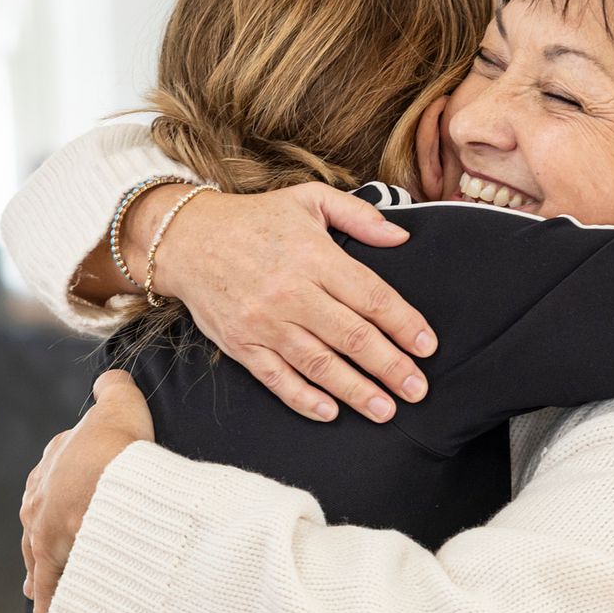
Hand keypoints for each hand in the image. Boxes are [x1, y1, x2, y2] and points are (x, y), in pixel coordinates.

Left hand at [20, 370, 153, 612]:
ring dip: (42, 583)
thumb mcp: (118, 402)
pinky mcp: (53, 561)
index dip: (58, 499)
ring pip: (39, 564)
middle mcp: (37, 503)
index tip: (64, 513)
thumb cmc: (118, 440)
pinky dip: (52, 609)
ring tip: (43, 603)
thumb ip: (112, 389)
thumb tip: (110, 378)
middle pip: (36, 529)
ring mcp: (42, 534)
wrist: (112, 475)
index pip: (46, 485)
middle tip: (47, 564)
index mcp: (48, 468)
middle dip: (43, 547)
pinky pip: (51, 591)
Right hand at [134, 180, 438, 423]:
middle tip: (418, 390)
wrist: (186, 239)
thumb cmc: (254, 220)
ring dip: (356, 391)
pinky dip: (305, 399)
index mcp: (314, 257)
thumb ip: (359, 216)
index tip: (427, 346)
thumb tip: (402, 236)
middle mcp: (292, 293)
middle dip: (391, 367)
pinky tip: (331, 413)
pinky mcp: (242, 346)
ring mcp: (265, 324)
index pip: (371, 297)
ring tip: (386, 410)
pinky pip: (278, 380)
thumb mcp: (308, 200)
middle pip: (353, 337)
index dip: (403, 324)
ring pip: (320, 365)